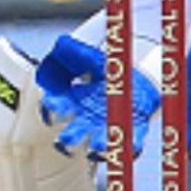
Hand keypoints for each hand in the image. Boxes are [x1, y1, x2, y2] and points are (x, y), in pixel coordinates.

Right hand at [35, 34, 157, 160]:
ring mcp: (109, 126)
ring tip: (95, 145)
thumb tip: (60, 44)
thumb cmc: (110, 70)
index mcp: (75, 101)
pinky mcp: (133, 129)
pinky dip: (130, 144)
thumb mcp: (90, 57)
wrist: (138, 75)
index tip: (51, 105)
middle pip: (75, 132)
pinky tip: (128, 144)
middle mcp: (89, 118)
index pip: (57, 107)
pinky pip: (131, 141)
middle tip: (66, 138)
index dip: (52, 108)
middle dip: (70, 137)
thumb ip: (75, 52)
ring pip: (100, 141)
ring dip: (97, 145)